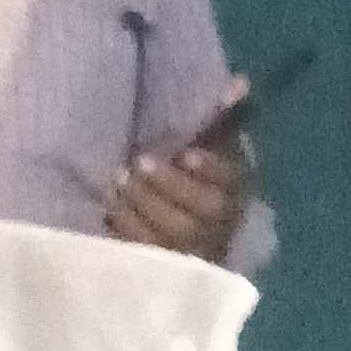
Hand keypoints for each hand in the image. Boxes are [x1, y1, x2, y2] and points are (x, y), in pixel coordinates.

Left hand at [104, 91, 250, 261]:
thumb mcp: (206, 148)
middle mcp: (224, 222)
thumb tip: (239, 81)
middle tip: (138, 162)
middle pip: (207, 209)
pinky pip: (150, 253)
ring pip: (177, 233)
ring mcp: (198, 251)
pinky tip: (111, 208)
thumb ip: (221, 117)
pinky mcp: (168, 270)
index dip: (211, 168)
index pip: (234, 180)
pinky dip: (128, 228)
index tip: (186, 154)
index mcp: (236, 189)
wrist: (179, 232)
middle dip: (170, 185)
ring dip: (144, 205)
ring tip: (119, 181)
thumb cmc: (192, 179)